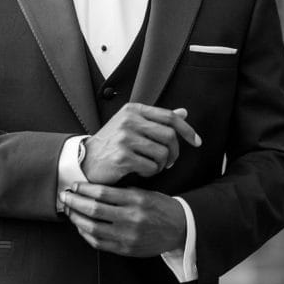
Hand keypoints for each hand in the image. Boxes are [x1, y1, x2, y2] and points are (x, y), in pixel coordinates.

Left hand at [60, 183, 185, 256]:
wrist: (180, 229)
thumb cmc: (161, 207)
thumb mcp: (145, 192)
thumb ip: (122, 192)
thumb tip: (93, 188)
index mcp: (136, 200)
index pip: (103, 192)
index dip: (84, 188)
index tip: (75, 185)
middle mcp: (131, 218)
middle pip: (94, 210)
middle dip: (75, 202)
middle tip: (65, 196)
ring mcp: (128, 236)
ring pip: (93, 228)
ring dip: (77, 218)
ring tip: (70, 210)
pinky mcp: (126, 249)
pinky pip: (99, 243)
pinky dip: (86, 234)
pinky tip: (80, 226)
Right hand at [81, 103, 200, 184]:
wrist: (86, 160)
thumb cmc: (111, 143)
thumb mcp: (132, 125)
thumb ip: (157, 119)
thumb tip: (183, 112)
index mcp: (133, 109)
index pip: (169, 117)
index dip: (187, 130)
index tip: (196, 142)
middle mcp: (129, 120)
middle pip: (169, 136)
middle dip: (175, 152)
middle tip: (170, 161)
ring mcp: (124, 138)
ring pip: (162, 153)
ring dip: (161, 164)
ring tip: (152, 166)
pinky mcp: (121, 156)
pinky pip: (151, 168)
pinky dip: (150, 173)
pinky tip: (141, 171)